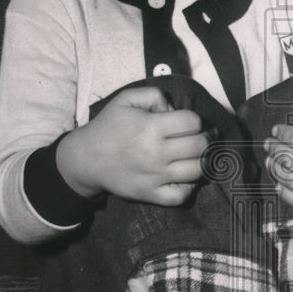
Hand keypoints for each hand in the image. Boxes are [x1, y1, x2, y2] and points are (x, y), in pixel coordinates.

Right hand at [56, 86, 209, 204]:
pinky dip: (190, 187)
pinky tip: (186, 177)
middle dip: (206, 139)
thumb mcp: (126, 100)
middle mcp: (156, 153)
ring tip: (198, 156)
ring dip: (203, 161)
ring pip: (197, 170)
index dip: (197, 121)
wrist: (86, 159)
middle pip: (200, 146)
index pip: (193, 122)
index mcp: (151, 127)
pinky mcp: (151, 194)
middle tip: (203, 138)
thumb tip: (174, 109)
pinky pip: (182, 195)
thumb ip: (154, 96)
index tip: (193, 124)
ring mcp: (155, 176)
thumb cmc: (108, 127)